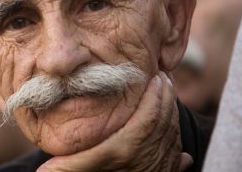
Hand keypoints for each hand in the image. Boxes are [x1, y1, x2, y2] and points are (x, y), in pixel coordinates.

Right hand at [37, 72, 192, 171]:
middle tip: (165, 78)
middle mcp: (143, 161)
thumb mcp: (64, 169)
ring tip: (168, 96)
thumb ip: (67, 153)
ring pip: (171, 137)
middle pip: (163, 123)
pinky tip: (176, 134)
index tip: (156, 78)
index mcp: (122, 151)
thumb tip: (71, 134)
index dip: (155, 96)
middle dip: (167, 97)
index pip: (148, 117)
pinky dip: (176, 140)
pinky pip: (174, 157)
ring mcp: (154, 171)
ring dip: (172, 114)